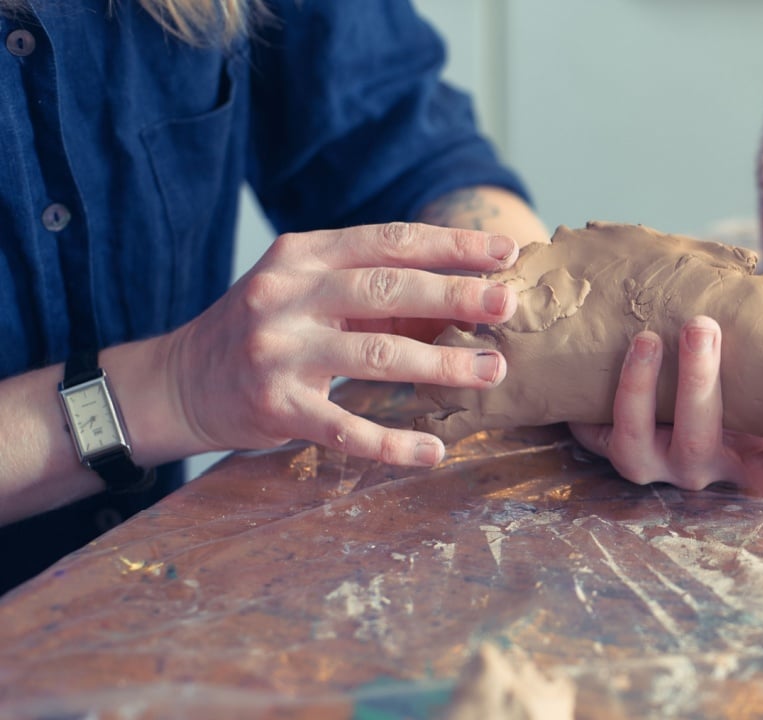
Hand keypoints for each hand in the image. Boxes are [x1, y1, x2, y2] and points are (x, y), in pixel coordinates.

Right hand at [166, 222, 519, 465]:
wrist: (181, 381)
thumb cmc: (268, 329)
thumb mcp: (310, 292)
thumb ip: (375, 291)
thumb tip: (466, 298)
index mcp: (303, 256)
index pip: (389, 241)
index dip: (451, 246)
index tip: (505, 253)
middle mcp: (288, 296)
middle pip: (387, 291)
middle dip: (455, 297)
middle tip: (508, 307)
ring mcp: (279, 352)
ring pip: (377, 357)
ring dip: (443, 366)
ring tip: (492, 371)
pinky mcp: (275, 408)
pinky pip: (345, 428)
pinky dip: (392, 442)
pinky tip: (433, 449)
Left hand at [569, 257, 762, 500]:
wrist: (622, 365)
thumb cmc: (715, 353)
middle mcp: (740, 464)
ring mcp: (685, 466)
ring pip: (696, 448)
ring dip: (702, 386)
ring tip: (700, 325)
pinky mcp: (633, 457)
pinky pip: (631, 438)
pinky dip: (636, 390)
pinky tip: (642, 343)